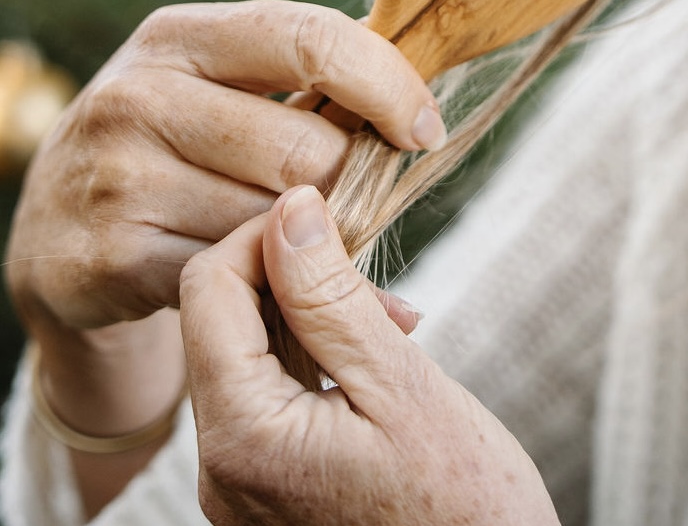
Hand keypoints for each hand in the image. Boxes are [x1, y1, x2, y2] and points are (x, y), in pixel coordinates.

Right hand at [5, 0, 445, 335]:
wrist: (59, 230)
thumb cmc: (180, 146)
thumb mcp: (225, 91)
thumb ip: (314, 88)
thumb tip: (429, 119)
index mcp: (182, 36)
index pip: (310, 39)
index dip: (386, 84)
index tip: (425, 129)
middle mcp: (140, 95)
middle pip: (306, 147)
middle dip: (349, 183)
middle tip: (349, 200)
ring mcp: (118, 177)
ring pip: (276, 221)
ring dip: (312, 242)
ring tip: (303, 241)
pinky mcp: (108, 256)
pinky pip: (237, 278)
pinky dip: (282, 292)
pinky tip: (282, 288)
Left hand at [180, 186, 559, 525]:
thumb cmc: (463, 507)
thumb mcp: (402, 386)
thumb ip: (333, 297)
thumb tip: (291, 208)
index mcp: (243, 439)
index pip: (207, 291)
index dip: (263, 234)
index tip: (328, 211)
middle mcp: (222, 468)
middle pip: (221, 320)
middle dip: (292, 272)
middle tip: (370, 265)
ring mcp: (243, 483)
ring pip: (248, 351)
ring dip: (312, 312)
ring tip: (390, 318)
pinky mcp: (270, 487)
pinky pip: (271, 393)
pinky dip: (317, 356)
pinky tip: (375, 352)